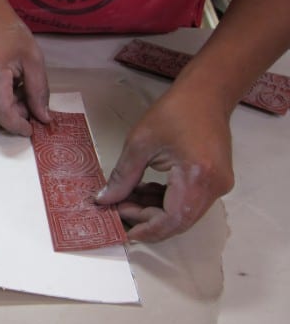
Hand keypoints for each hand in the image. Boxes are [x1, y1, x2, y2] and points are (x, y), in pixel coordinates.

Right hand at [0, 12, 50, 134]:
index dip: (16, 125)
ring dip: (4, 109)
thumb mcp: (33, 59)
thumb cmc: (11, 32)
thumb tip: (42, 118)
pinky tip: (5, 86)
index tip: (31, 129)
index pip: (1, 111)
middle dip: (13, 117)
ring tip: (18, 91)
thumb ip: (38, 91)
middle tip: (29, 105)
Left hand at [95, 88, 234, 240]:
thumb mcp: (140, 143)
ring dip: (154, 210)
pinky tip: (145, 189)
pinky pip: (188, 202)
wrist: (206, 94)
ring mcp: (218, 186)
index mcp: (198, 177)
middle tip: (118, 207)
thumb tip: (104, 200)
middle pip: (178, 220)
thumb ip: (122, 176)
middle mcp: (214, 187)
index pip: (172, 219)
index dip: (146, 229)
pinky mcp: (215, 182)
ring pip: (183, 213)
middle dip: (147, 219)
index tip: (123, 229)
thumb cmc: (174, 111)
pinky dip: (165, 201)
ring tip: (127, 197)